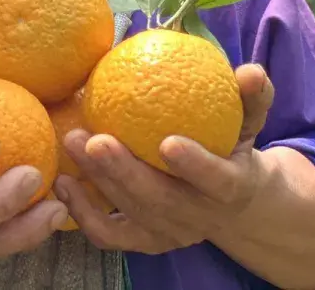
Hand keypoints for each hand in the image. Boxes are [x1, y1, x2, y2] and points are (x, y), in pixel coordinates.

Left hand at [55, 63, 274, 254]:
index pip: (217, 180)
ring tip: (73, 143)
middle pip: (161, 201)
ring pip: (131, 214)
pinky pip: (110, 234)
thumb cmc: (233, 147)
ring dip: (97, 183)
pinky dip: (83, 213)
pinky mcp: (145, 242)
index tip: (167, 141)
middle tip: (95, 140)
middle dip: (124, 173)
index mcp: (231, 187)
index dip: (195, 165)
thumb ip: (251, 98)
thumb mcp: (249, 122)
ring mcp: (170, 233)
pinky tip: (62, 181)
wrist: (233, 203)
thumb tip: (250, 71)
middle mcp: (200, 217)